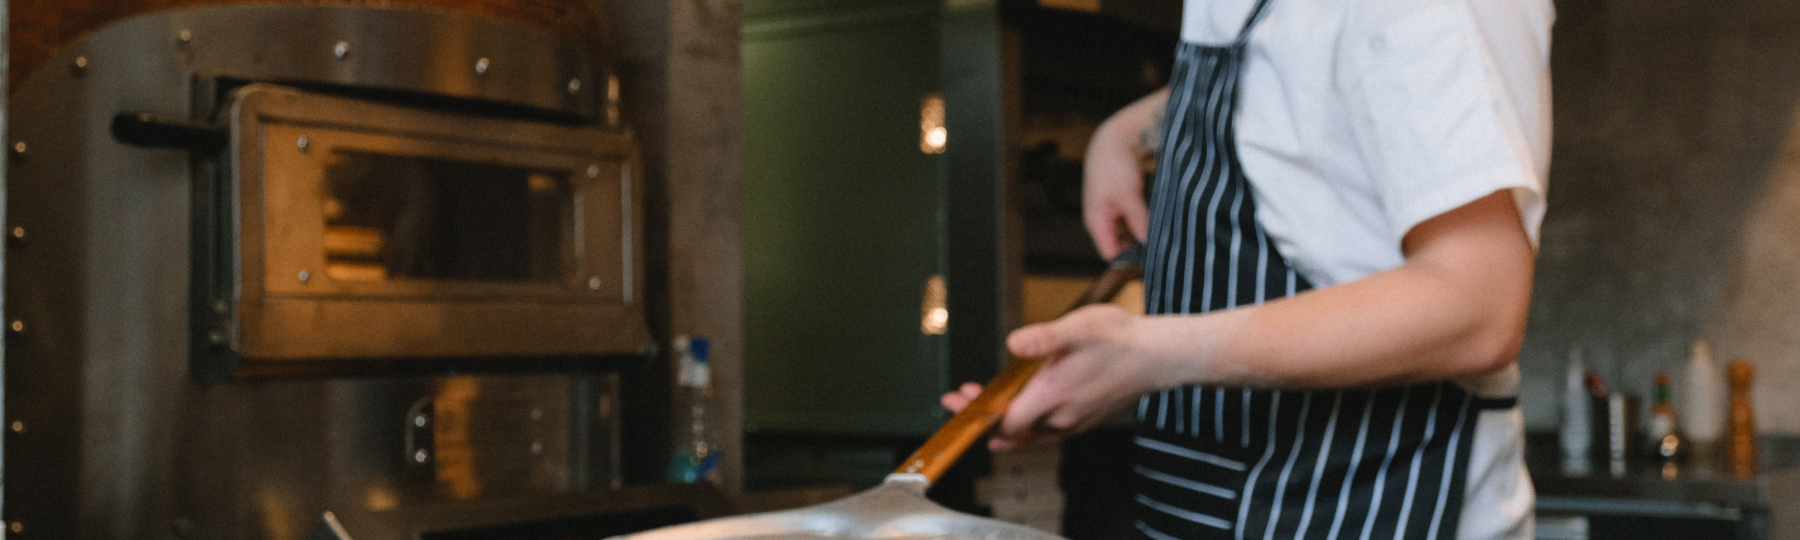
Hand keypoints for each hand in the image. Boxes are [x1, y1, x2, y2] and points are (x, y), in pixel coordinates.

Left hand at [940, 304, 1163, 450]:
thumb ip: (1043, 338)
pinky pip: (1047, 433)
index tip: (956, 401)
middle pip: (1011, 430)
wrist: (1161, 356)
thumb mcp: (1079, 327)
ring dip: (1003, 421)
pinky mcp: (1084, 420)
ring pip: (1028, 435)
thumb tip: (1013, 343)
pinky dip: (1026, 427)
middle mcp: (1062, 416)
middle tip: (961, 399)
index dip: (977, 414)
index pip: (1005, 420)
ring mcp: (1074, 421)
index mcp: (1054, 394)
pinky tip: (1021, 414)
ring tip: (983, 404)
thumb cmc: (1122, 338)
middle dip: (983, 415)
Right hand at [1082, 89, 1166, 257]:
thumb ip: (1138, 220)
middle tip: (1163, 248)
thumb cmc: (1114, 163)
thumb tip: (1149, 243)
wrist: (1114, 138)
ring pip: (1128, 235)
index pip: (1111, 254)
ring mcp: (1111, 213)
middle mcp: (1102, 221)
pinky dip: (1144, 223)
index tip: (1152, 258)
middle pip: (1120, 246)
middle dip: (1139, 248)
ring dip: (1143, 235)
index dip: (1129, 259)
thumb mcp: (1128, 194)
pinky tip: (1158, 221)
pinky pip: (1132, 223)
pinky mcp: (1121, 206)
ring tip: (1162, 233)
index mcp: (1096, 221)